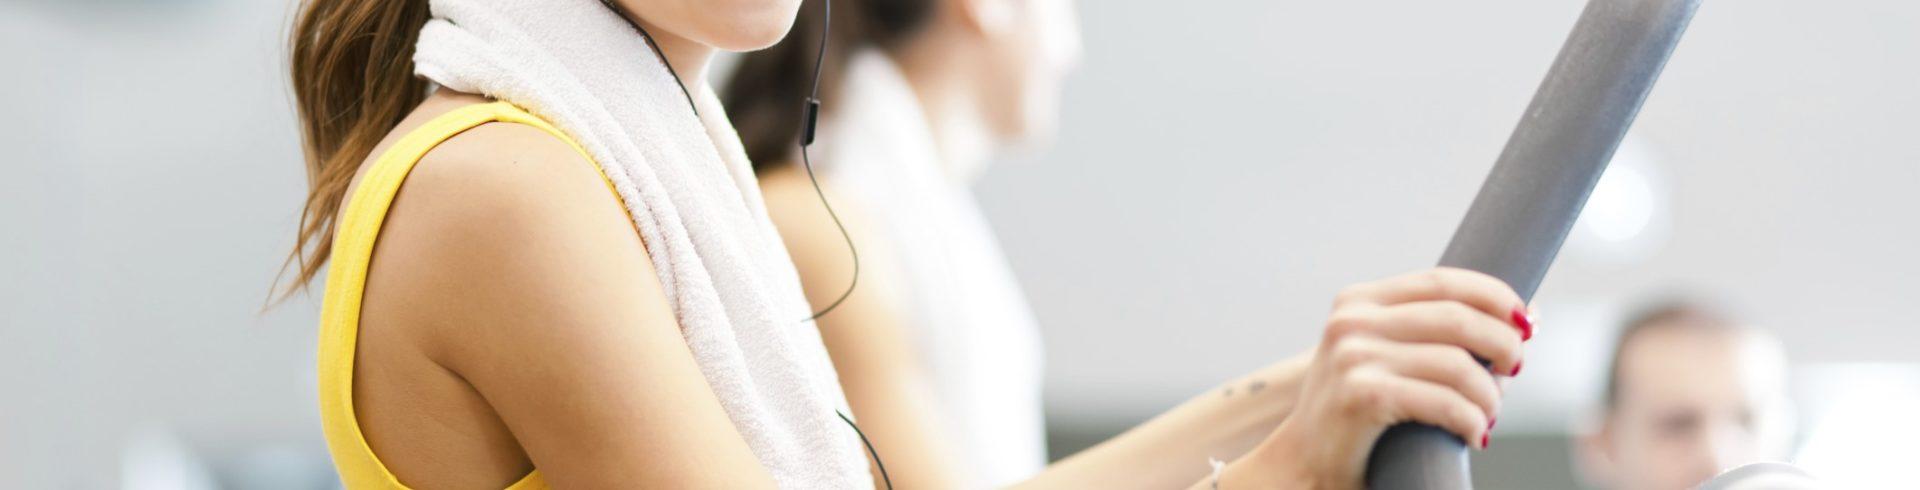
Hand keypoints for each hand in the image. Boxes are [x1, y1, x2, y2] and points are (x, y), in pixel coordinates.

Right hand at [1225, 268, 1531, 488]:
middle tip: (1516, 369)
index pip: (1443, 281)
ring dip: (1489, 394)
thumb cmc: (1358, 416)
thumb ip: (1441, 336)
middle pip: (1457, 318)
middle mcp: (1351, 321)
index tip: (1525, 322)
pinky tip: (1475, 433)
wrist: (1305, 465)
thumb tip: (1527, 316)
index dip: (1495, 296)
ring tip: (1490, 414)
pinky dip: (1471, 420)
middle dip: (1503, 343)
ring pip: (1457, 364)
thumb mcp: (1389, 360)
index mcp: (1357, 301)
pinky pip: (1443, 402)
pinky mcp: (1361, 395)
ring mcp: (1352, 357)